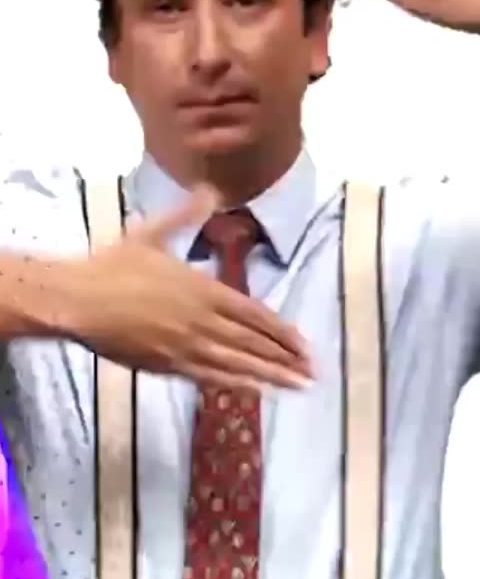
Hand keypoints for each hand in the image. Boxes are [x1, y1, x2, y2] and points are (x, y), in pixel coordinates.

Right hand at [60, 189, 312, 390]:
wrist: (79, 299)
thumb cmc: (114, 265)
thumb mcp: (154, 232)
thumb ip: (187, 214)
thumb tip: (210, 189)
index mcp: (203, 289)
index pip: (255, 314)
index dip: (282, 331)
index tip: (305, 344)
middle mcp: (202, 320)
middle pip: (253, 343)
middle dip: (286, 358)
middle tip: (313, 373)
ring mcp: (186, 346)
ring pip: (238, 364)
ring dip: (270, 375)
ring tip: (296, 386)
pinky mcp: (167, 365)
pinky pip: (209, 377)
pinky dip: (235, 384)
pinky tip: (252, 390)